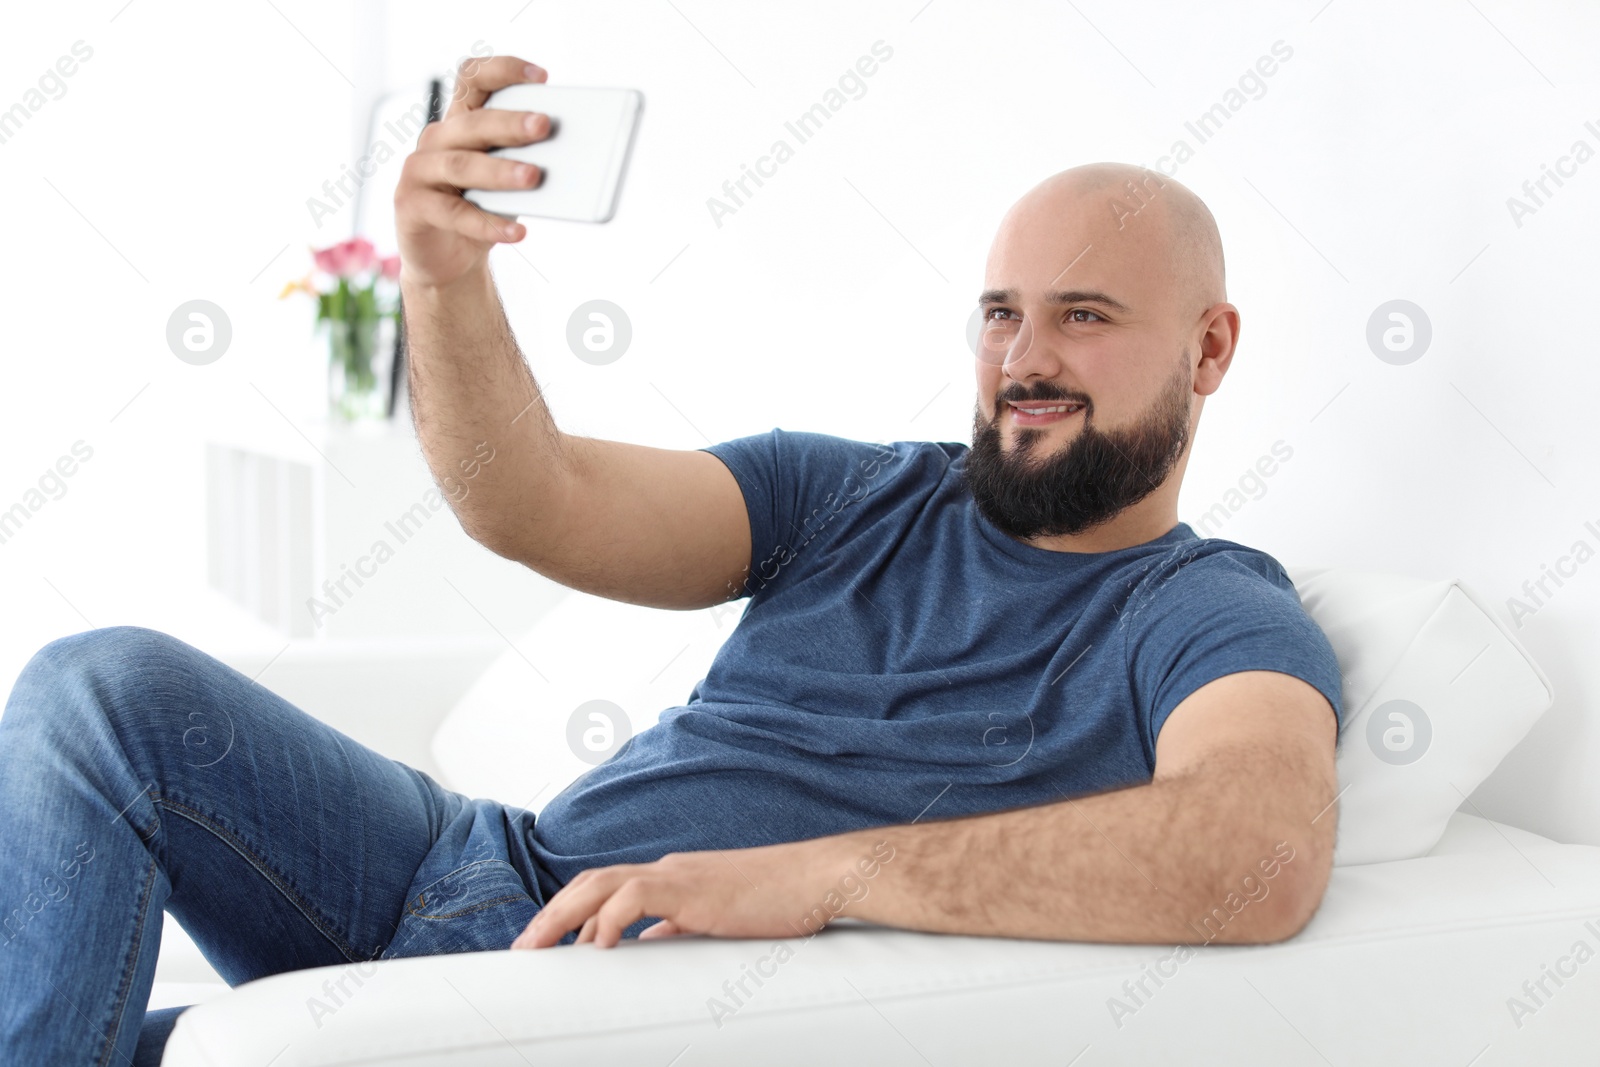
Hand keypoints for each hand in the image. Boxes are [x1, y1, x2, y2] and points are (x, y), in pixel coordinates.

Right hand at [394, 55, 551, 290]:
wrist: (448, 258)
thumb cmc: (483, 208)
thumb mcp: (507, 180)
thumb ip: (526, 160)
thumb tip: (569, 158)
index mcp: (461, 120)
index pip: (474, 78)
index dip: (503, 70)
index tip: (542, 77)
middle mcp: (437, 138)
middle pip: (473, 123)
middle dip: (510, 123)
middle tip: (544, 126)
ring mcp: (419, 170)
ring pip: (461, 166)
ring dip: (499, 171)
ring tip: (533, 177)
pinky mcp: (411, 206)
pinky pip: (453, 214)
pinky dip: (487, 224)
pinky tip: (516, 232)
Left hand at [511, 836, 869, 949]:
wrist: (818, 879)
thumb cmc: (779, 902)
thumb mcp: (718, 920)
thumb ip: (681, 929)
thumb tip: (649, 947)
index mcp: (670, 878)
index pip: (605, 889)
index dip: (568, 913)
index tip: (543, 944)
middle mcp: (666, 869)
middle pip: (590, 883)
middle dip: (550, 916)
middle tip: (521, 950)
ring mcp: (678, 875)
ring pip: (601, 884)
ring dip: (563, 915)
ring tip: (536, 947)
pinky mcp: (693, 887)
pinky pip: (636, 896)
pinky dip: (609, 918)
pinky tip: (594, 944)